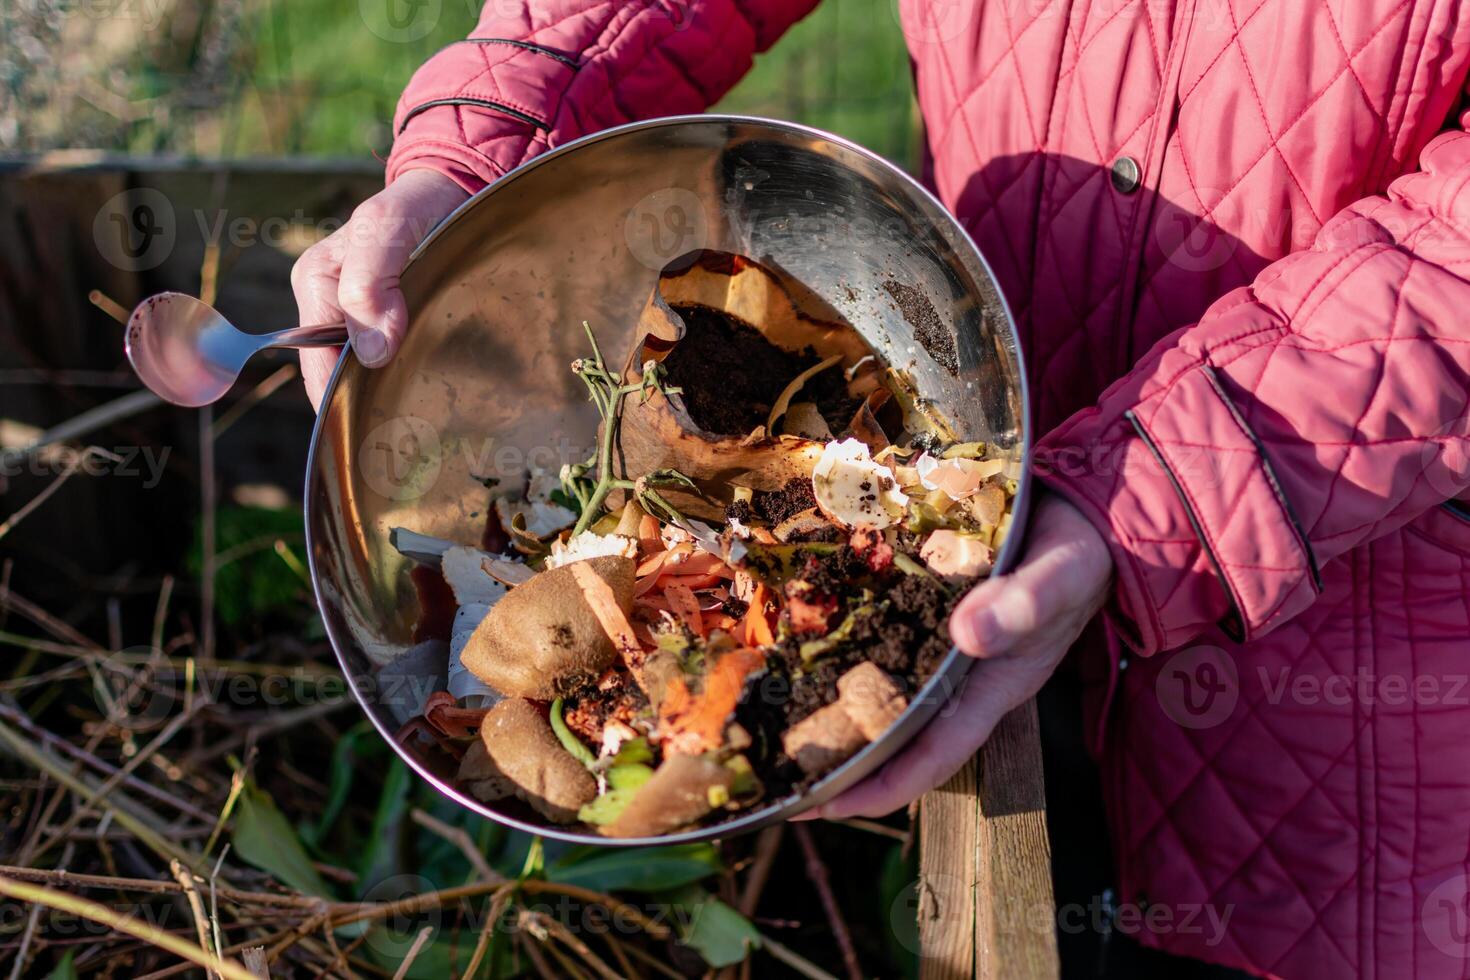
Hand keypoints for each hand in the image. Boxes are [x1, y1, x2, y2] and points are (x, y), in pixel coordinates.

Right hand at [291, 169, 469, 409]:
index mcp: (315, 284)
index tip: (383, 420)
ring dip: (393, 391)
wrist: (456, 193)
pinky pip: (393, 363)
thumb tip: (371, 351)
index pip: (318, 366)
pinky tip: (431, 387)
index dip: (345, 399)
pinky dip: (409, 376)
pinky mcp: (390, 322)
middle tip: (411, 420)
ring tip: (424, 408)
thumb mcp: (386, 230)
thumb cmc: (416, 204)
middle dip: (370, 401)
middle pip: (340, 377)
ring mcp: (359, 316)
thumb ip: (370, 282)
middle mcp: (330, 305)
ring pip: (368, 375)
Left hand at [797, 492, 1113, 819]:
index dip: (882, 785)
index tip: (824, 803)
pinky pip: (880, 638)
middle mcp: (961, 678)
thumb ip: (1025, 604)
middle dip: (839, 754)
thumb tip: (968, 634)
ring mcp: (943, 647)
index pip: (934, 754)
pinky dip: (843, 644)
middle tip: (773, 771)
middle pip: (894, 732)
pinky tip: (800, 637)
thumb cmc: (1079, 556)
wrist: (1084, 515)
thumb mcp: (1061, 576)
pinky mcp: (928, 611)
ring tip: (770, 713)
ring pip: (880, 688)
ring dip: (830, 702)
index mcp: (994, 688)